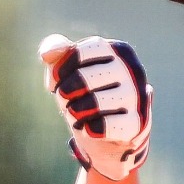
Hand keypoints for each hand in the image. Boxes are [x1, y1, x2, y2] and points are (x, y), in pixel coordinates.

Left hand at [39, 34, 151, 181]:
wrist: (108, 133)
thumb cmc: (84, 92)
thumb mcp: (67, 68)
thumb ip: (55, 51)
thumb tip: (46, 53)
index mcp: (118, 50)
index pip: (83, 52)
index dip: (63, 68)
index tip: (58, 79)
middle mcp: (133, 70)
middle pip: (86, 78)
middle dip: (66, 92)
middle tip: (66, 99)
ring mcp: (137, 97)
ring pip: (96, 103)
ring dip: (76, 111)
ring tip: (76, 113)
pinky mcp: (137, 123)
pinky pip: (106, 126)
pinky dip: (90, 129)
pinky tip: (89, 128)